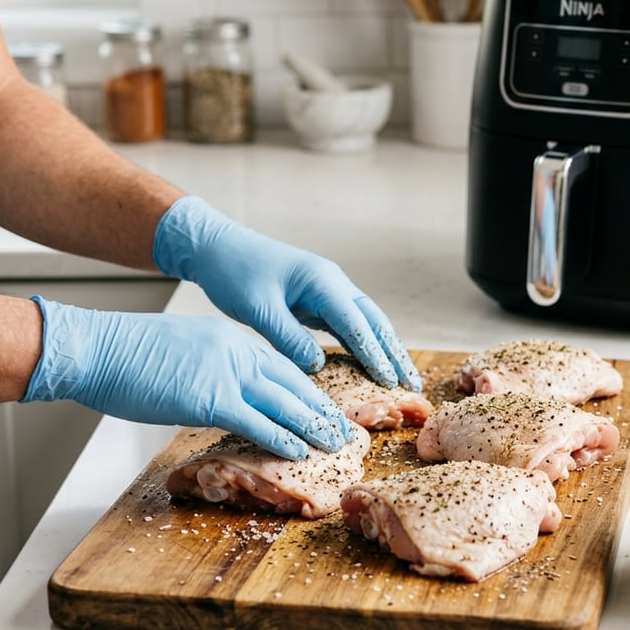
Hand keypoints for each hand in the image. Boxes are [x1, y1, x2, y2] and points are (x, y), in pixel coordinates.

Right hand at [21, 297, 354, 459]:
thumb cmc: (128, 354)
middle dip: (321, 408)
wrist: (98, 348)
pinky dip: (282, 437)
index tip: (324, 405)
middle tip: (345, 428)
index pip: (280, 367)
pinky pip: (257, 421)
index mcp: (232, 340)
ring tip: (335, 443)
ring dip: (314, 425)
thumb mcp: (185, 352)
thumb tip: (223, 397)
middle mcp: (238, 352)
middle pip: (292, 383)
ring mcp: (227, 373)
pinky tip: (299, 450)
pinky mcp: (211, 398)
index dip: (306, 389)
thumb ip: (212, 370)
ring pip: (284, 401)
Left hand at [152, 196, 421, 390]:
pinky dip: (363, 343)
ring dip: (384, 348)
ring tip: (402, 376)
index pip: (356, 323)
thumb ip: (289, 338)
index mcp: (321, 281)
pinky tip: (371, 362)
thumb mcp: (258, 309)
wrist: (217, 247)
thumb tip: (317, 366)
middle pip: (373, 320)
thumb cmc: (234, 273)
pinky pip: (347, 323)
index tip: (391, 382)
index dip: (374, 354)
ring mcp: (327, 289)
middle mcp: (332, 283)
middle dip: (394, 352)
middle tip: (412, 382)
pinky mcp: (316, 298)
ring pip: (365, 321)